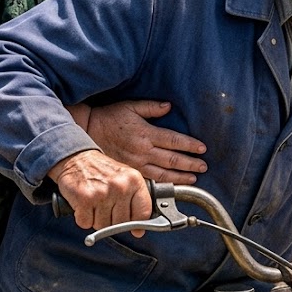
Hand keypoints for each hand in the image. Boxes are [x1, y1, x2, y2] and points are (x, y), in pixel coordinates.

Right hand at [49, 150, 151, 237]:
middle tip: (106, 206)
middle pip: (121, 224)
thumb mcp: (125, 179)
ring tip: (95, 203)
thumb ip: (135, 202)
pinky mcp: (84, 199)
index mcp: (134, 180)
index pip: (143, 213)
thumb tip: (138, 231)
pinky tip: (84, 205)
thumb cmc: (101, 171)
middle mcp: (120, 186)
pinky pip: (86, 224)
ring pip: (103, 226)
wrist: (76, 158)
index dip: (137, 223)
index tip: (133, 226)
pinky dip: (83, 218)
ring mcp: (102, 193)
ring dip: (96, 219)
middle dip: (112, 220)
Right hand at [85, 100, 206, 183]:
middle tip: (203, 166)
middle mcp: (142, 150)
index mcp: (145, 133)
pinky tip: (172, 184)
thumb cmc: (109, 117)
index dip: (190, 145)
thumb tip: (168, 107)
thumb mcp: (131, 106)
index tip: (202, 148)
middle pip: (172, 159)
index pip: (174, 140)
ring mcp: (136, 163)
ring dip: (180, 177)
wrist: (88, 131)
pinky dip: (163, 183)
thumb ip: (151, 107)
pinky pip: (150, 180)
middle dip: (190, 164)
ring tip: (193, 178)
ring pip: (163, 174)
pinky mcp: (130, 171)